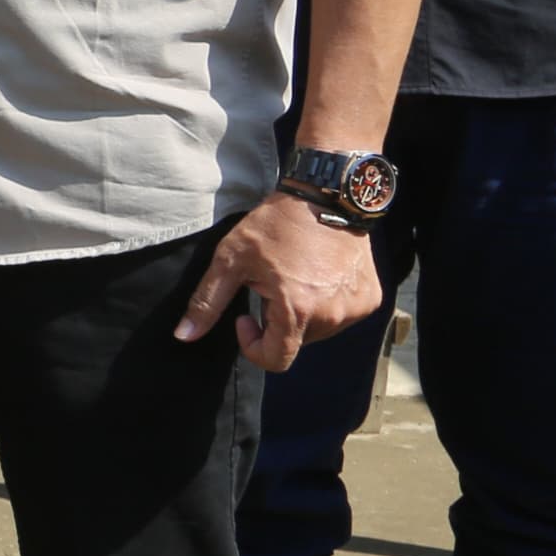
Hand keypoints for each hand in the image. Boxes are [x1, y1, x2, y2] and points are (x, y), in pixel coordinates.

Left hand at [179, 192, 379, 372]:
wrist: (326, 195)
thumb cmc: (275, 225)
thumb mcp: (231, 259)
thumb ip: (208, 302)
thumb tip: (184, 336)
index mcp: (297, 310)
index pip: (276, 360)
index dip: (253, 347)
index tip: (245, 318)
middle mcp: (332, 315)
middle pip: (296, 342)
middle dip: (277, 322)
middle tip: (270, 285)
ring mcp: (356, 308)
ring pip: (319, 331)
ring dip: (302, 314)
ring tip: (295, 277)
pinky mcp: (371, 298)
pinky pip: (341, 316)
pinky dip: (326, 304)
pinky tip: (318, 275)